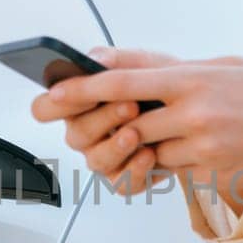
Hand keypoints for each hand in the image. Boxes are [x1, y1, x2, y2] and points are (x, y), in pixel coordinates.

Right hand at [30, 48, 173, 194]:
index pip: (45, 108)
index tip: (79, 92)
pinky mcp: (126, 177)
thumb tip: (92, 59)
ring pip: (96, 161)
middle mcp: (87, 133)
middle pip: (75, 135)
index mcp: (79, 104)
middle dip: (101, 119)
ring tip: (137, 132)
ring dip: (116, 146)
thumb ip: (114, 61)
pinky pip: (122, 183)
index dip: (56, 104)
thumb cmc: (162, 86)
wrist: (197, 110)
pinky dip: (136, 170)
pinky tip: (149, 153)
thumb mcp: (142, 64)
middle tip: (128, 104)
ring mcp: (105, 156)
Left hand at [42, 48, 242, 206]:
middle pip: (130, 126)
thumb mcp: (226, 65)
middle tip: (114, 124)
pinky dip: (179, 162)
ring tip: (183, 132)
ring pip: (152, 153)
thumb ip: (171, 68)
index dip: (81, 92)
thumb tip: (120, 64)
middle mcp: (197, 114)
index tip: (53, 98)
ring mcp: (206, 149)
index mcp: (196, 78)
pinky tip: (207, 148)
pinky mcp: (216, 176)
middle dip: (117, 129)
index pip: (123, 85)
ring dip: (154, 147)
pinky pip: (179, 172)